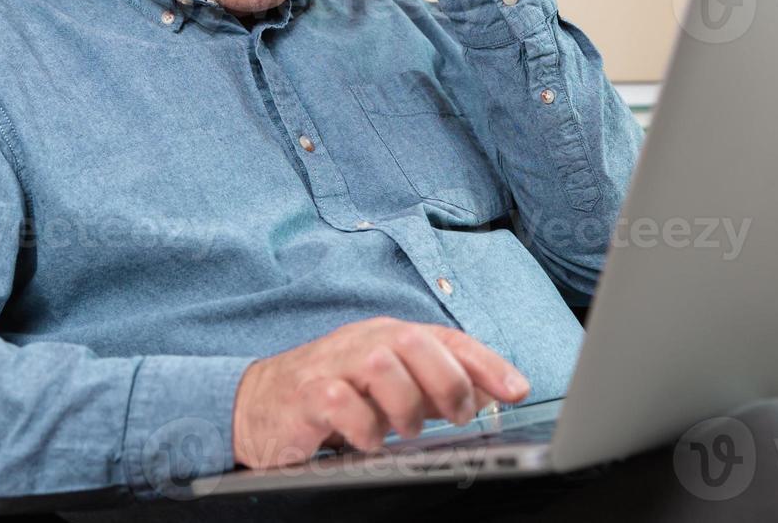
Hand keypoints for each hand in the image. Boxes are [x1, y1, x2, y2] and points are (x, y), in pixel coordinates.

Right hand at [231, 317, 530, 468]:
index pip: (447, 339)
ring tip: (404, 430)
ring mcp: (333, 365)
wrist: (259, 403)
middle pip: (415, 341)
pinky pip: (342, 404)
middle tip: (457, 417)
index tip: (518, 389)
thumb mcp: (392, 389)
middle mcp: (364, 341)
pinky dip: (363, 428)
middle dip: (447, 382)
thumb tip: (486, 396)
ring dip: (405, 405)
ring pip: (382, 365)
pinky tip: (366, 441)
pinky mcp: (306, 394)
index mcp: (391, 336)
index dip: (486, 363)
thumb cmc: (335, 394)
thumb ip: (435, 388)